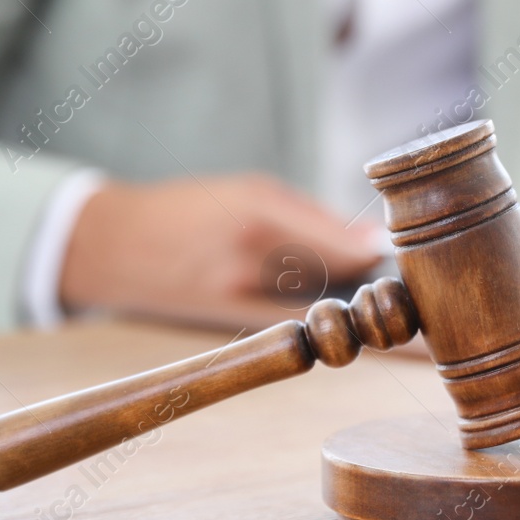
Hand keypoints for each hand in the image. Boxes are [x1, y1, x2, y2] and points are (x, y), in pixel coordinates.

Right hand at [60, 174, 381, 321]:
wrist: (112, 247)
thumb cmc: (188, 209)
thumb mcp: (250, 191)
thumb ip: (313, 219)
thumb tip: (372, 244)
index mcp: (257, 213)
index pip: (342, 245)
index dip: (381, 261)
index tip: (407, 265)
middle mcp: (249, 260)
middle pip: (336, 285)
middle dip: (370, 290)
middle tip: (399, 290)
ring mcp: (238, 300)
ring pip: (317, 311)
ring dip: (346, 307)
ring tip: (368, 298)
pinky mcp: (229, 327)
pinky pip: (288, 326)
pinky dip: (315, 319)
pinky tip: (329, 313)